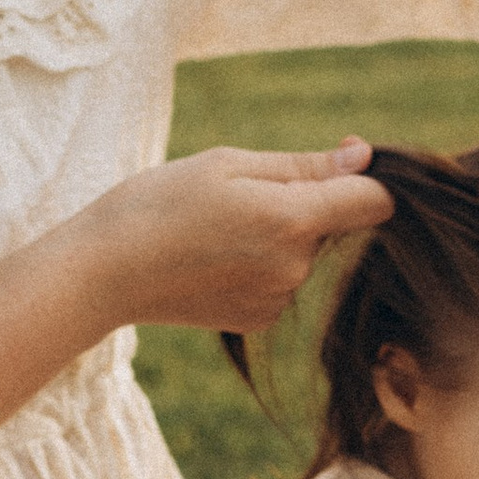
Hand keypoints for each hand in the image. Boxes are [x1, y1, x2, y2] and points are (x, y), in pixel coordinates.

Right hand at [88, 141, 390, 334]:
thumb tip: (364, 158)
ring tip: (216, 229)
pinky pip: (279, 281)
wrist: (104, 272)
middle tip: (239, 195)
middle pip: (333, 224)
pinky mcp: (258, 320)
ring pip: (302, 253)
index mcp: (293, 219)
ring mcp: (278, 300)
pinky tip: (211, 258)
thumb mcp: (228, 164)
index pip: (375, 201)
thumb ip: (305, 165)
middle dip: (303, 204)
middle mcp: (295, 267)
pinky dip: (258, 266)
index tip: (339, 164)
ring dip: (278, 236)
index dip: (366, 178)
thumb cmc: (159, 203)